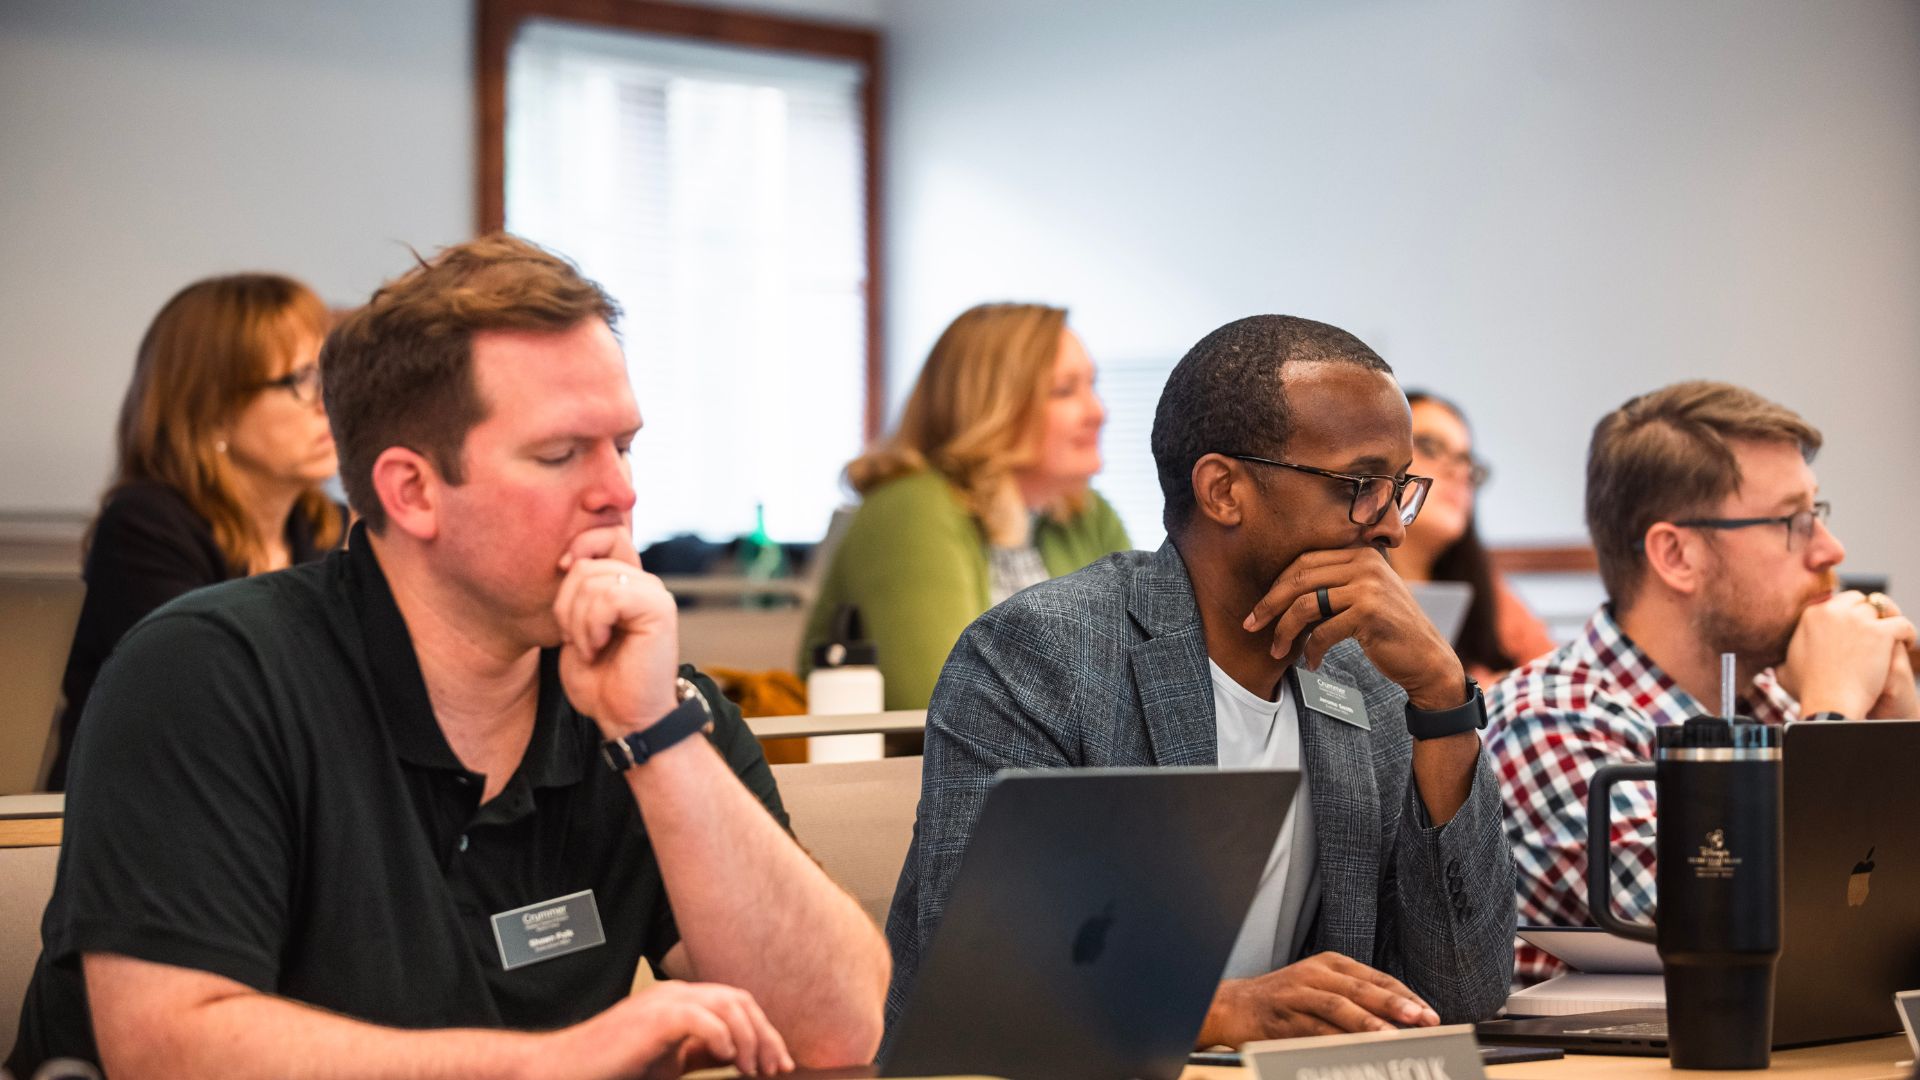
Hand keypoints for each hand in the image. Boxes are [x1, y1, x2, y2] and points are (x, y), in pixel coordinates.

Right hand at [532, 980, 793, 1079]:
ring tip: (751, 1069)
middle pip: (740, 1001)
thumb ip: (702, 1052)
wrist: (567, 1067)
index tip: (778, 1065)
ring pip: (727, 1005)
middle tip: (775, 1069)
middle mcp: (677, 994)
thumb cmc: (616, 1066)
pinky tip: (725, 1057)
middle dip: (765, 1035)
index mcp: (683, 1000)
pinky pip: (699, 1017)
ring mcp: (664, 1002)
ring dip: (748, 1038)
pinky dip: (720, 1036)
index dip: (764, 1032)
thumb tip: (738, 1054)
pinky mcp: (652, 1018)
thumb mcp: (670, 1060)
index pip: (738, 1004)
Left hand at [554, 525, 680, 736]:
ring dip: (577, 622)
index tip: (564, 577)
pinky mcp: (659, 610)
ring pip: (592, 580)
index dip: (579, 547)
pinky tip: (598, 648)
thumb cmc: (600, 681)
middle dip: (566, 604)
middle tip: (577, 638)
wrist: (625, 718)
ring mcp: (654, 594)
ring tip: (590, 648)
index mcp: (627, 583)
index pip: (606, 535)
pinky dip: (591, 626)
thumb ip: (578, 591)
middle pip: (588, 562)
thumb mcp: (577, 628)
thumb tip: (568, 559)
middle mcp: (644, 583)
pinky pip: (609, 598)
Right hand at [1197, 952, 1440, 1044]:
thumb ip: (1355, 999)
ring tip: (1391, 1035)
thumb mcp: (1321, 986)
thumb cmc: (1285, 999)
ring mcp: (1298, 995)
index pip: (1376, 978)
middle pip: (1361, 988)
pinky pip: (1314, 1030)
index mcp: (1330, 963)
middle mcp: (1315, 974)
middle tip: (1421, 1018)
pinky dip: (1336, 1040)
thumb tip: (1400, 1022)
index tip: (1429, 1014)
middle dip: (1394, 1004)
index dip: (1404, 995)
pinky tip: (1354, 1050)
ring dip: (1367, 1022)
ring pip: (1338, 1007)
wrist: (1235, 1005)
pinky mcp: (1283, 1017)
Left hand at [1243, 548, 1466, 709]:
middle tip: (1250, 625)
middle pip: (1299, 579)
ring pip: (1306, 605)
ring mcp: (1368, 586)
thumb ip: (1332, 586)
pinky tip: (1310, 663)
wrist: (1427, 660)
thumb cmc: (1388, 631)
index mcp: (1360, 553)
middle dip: (1269, 604)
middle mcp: (1365, 563)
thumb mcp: (1362, 597)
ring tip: (1277, 651)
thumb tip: (1278, 593)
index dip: (1276, 586)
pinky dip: (1310, 650)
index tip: (1258, 608)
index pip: (1304, 562)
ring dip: (1284, 631)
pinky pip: (1322, 631)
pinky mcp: (1369, 612)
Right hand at [1777, 592, 1916, 718]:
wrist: (1829, 703)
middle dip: (1869, 614)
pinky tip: (1907, 645)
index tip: (1855, 628)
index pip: (1838, 601)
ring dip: (1888, 623)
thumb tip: (1776, 661)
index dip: (1849, 614)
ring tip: (1894, 639)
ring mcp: (1857, 620)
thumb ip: (1784, 657)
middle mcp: (1833, 611)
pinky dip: (1908, 634)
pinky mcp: (1879, 633)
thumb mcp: (1785, 668)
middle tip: (1875, 632)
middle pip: (1860, 601)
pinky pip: (1903, 624)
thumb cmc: (1809, 691)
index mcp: (1811, 615)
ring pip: (1882, 610)